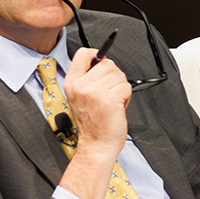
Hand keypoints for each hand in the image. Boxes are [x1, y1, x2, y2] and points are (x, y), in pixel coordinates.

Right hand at [60, 45, 132, 160]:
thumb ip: (88, 78)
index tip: (101, 62)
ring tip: (113, 101)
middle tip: (109, 93)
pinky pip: (126, 86)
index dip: (97, 55)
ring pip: (118, 75)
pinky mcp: (110, 99)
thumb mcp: (81, 97)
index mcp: (72, 82)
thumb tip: (103, 62)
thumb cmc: (92, 124)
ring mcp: (95, 92)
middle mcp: (82, 85)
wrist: (96, 144)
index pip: (83, 53)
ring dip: (121, 87)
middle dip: (114, 77)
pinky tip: (118, 106)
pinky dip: (127, 96)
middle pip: (107, 63)